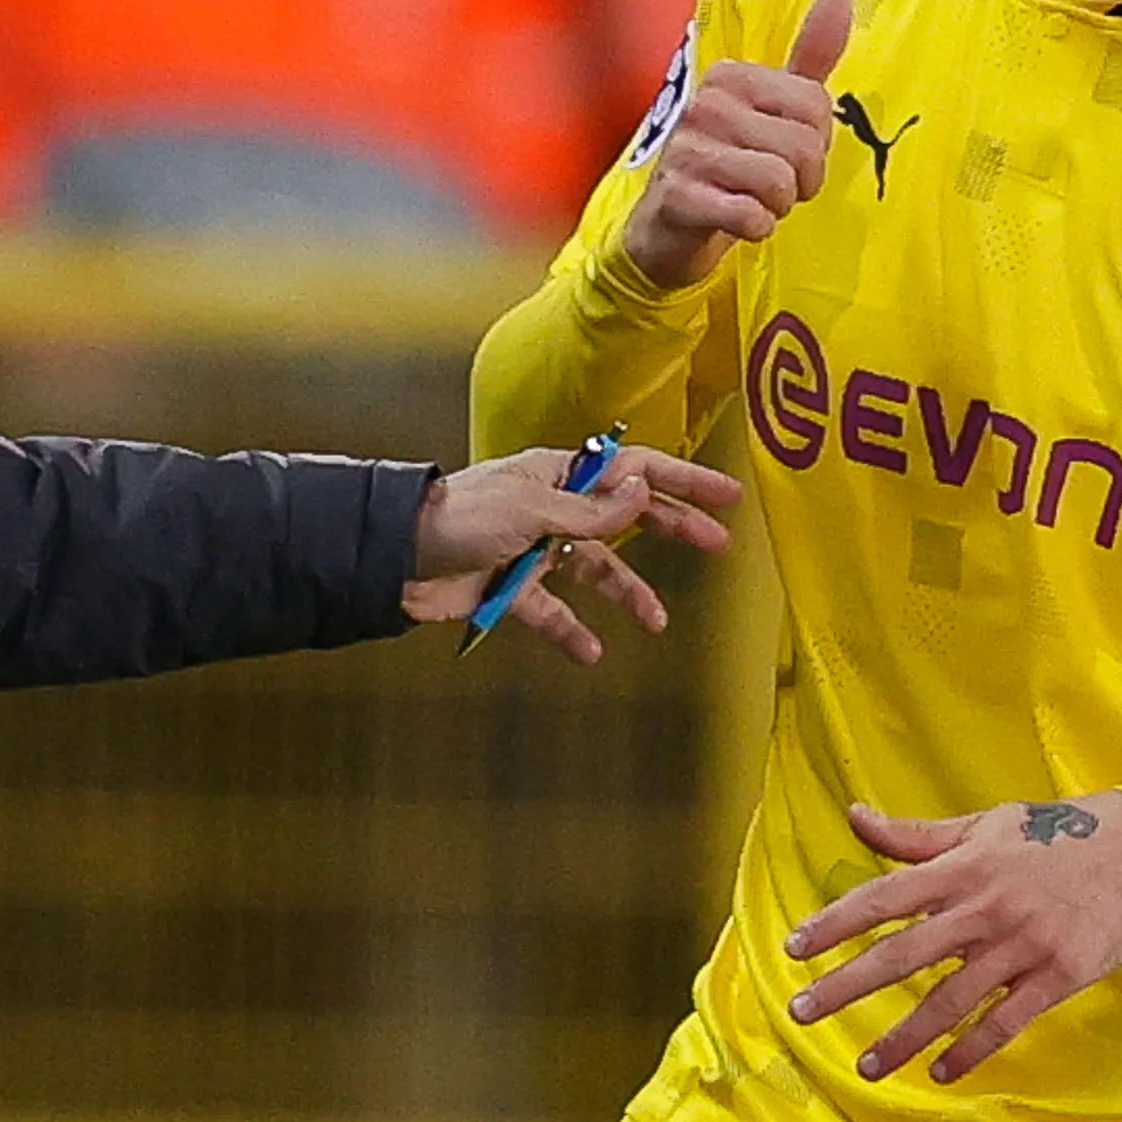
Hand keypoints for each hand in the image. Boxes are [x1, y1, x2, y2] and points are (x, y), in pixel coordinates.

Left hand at [402, 445, 744, 662]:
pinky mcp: (511, 585)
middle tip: (717, 544)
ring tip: (655, 621)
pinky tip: (590, 652)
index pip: (634, 470)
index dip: (683, 481)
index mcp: (558, 474)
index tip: (726, 493)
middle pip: (625, 516)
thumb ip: (590, 510)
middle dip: (672, 528)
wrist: (395, 555)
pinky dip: (572, 631)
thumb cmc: (457, 517)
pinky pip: (553, 610)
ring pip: (595, 569)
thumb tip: (641, 491)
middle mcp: (552, 507)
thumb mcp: (531, 510)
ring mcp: (533, 546)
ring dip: (627, 593)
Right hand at [618, 0, 851, 290]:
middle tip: (773, 187)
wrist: (666, 228)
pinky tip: (735, 221)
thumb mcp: (771, 107)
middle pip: (803, 147)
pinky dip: (756, 229)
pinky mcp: (677, 196)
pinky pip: (750, 216)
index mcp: (730, 77)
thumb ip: (809, 56)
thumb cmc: (728, 164)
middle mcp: (705, 105)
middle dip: (801, 181)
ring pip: (779, 183)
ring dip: (777, 207)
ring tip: (752, 201)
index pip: (816, 106)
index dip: (815, 144)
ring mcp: (686, 150)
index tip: (786, 155)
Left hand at [781, 792, 1121, 1082]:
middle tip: (801, 1012)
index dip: (835, 923)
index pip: (884, 898)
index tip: (793, 948)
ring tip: (865, 1067)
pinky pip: (1006, 1021)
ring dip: (903, 1036)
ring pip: (949, 999)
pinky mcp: (1058, 976)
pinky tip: (941, 1072)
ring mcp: (1022, 946)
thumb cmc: (1059, 833)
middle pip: (902, 953)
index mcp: (963, 868)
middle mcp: (984, 909)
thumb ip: (918, 835)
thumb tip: (855, 815)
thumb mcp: (986, 825)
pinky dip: (971, 1049)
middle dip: (847, 985)